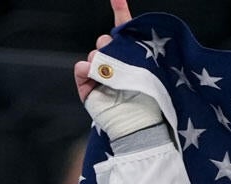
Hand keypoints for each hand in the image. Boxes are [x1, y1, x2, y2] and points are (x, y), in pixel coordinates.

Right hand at [72, 0, 165, 138]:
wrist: (138, 125)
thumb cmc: (151, 99)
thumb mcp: (147, 68)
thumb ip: (130, 51)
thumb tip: (107, 43)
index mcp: (132, 58)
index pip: (123, 29)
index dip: (119, 10)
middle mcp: (115, 65)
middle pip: (105, 42)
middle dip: (110, 45)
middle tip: (119, 56)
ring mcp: (100, 77)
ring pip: (94, 55)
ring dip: (100, 59)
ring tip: (111, 72)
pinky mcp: (88, 89)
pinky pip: (80, 69)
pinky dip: (84, 68)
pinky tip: (91, 71)